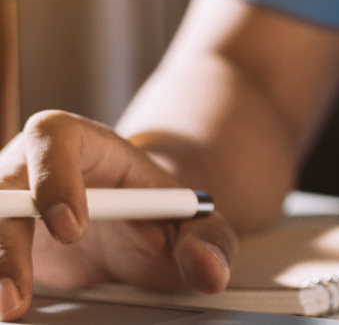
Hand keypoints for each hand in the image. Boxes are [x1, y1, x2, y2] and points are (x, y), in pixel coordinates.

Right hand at [0, 111, 237, 319]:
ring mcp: (5, 205)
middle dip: (2, 242)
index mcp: (84, 143)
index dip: (55, 179)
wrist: (137, 230)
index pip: (54, 139)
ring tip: (6, 308)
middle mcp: (30, 167)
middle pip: (1, 189)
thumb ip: (208, 242)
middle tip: (17, 294)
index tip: (71, 229)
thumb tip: (209, 270)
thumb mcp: (195, 224)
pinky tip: (1, 307)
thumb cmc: (161, 215)